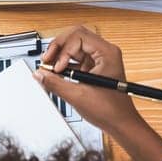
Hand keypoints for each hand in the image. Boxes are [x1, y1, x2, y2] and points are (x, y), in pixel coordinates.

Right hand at [36, 26, 161, 160]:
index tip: (56, 67)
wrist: (121, 124)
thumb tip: (39, 74)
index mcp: (107, 53)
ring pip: (74, 47)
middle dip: (58, 47)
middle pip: (75, 36)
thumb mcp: (78, 96)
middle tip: (47, 59)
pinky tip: (56, 74)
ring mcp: (99, 60)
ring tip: (49, 67)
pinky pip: (75, 59)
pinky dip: (65, 65)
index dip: (63, 50)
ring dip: (60, 55)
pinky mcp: (94, 68)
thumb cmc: (111, 111)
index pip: (78, 36)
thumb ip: (55, 83)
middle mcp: (104, 52)